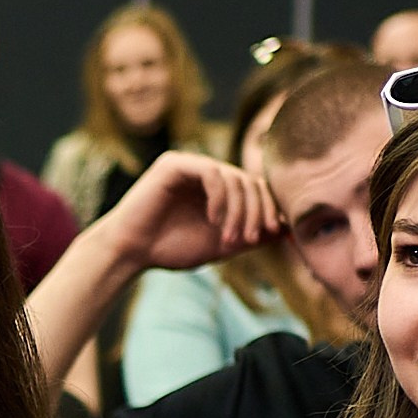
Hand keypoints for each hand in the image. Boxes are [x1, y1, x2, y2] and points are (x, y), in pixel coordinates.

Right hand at [93, 152, 281, 273]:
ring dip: (239, 210)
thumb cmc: (170, 250)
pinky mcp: (174, 164)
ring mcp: (190, 165)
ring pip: (233, 177)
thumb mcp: (221, 244)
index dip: (269, 208)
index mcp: (218, 190)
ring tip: (230, 237)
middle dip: (256, 211)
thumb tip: (287, 229)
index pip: (256, 188)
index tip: (273, 233)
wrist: (131, 253)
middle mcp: (206, 173)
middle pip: (249, 181)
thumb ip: (251, 234)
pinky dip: (219, 197)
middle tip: (253, 238)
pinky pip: (211, 172)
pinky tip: (213, 219)